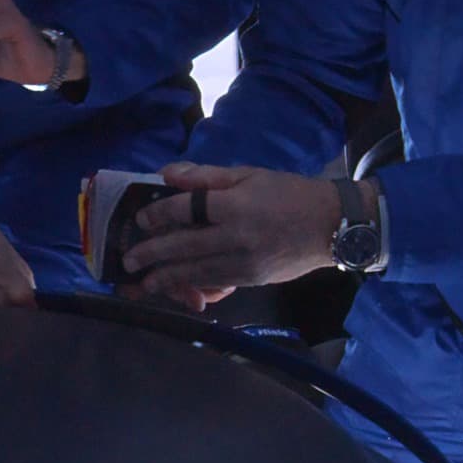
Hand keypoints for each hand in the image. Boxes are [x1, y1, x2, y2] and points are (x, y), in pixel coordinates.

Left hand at [120, 162, 342, 310]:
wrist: (332, 225)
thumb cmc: (288, 194)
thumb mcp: (248, 175)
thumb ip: (206, 177)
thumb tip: (168, 173)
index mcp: (235, 206)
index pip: (186, 209)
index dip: (160, 214)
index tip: (142, 219)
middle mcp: (237, 237)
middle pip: (185, 247)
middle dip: (153, 254)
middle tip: (129, 260)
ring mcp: (245, 263)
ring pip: (197, 272)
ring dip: (168, 278)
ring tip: (146, 283)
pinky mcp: (252, 279)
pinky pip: (217, 284)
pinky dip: (195, 287)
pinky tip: (180, 290)